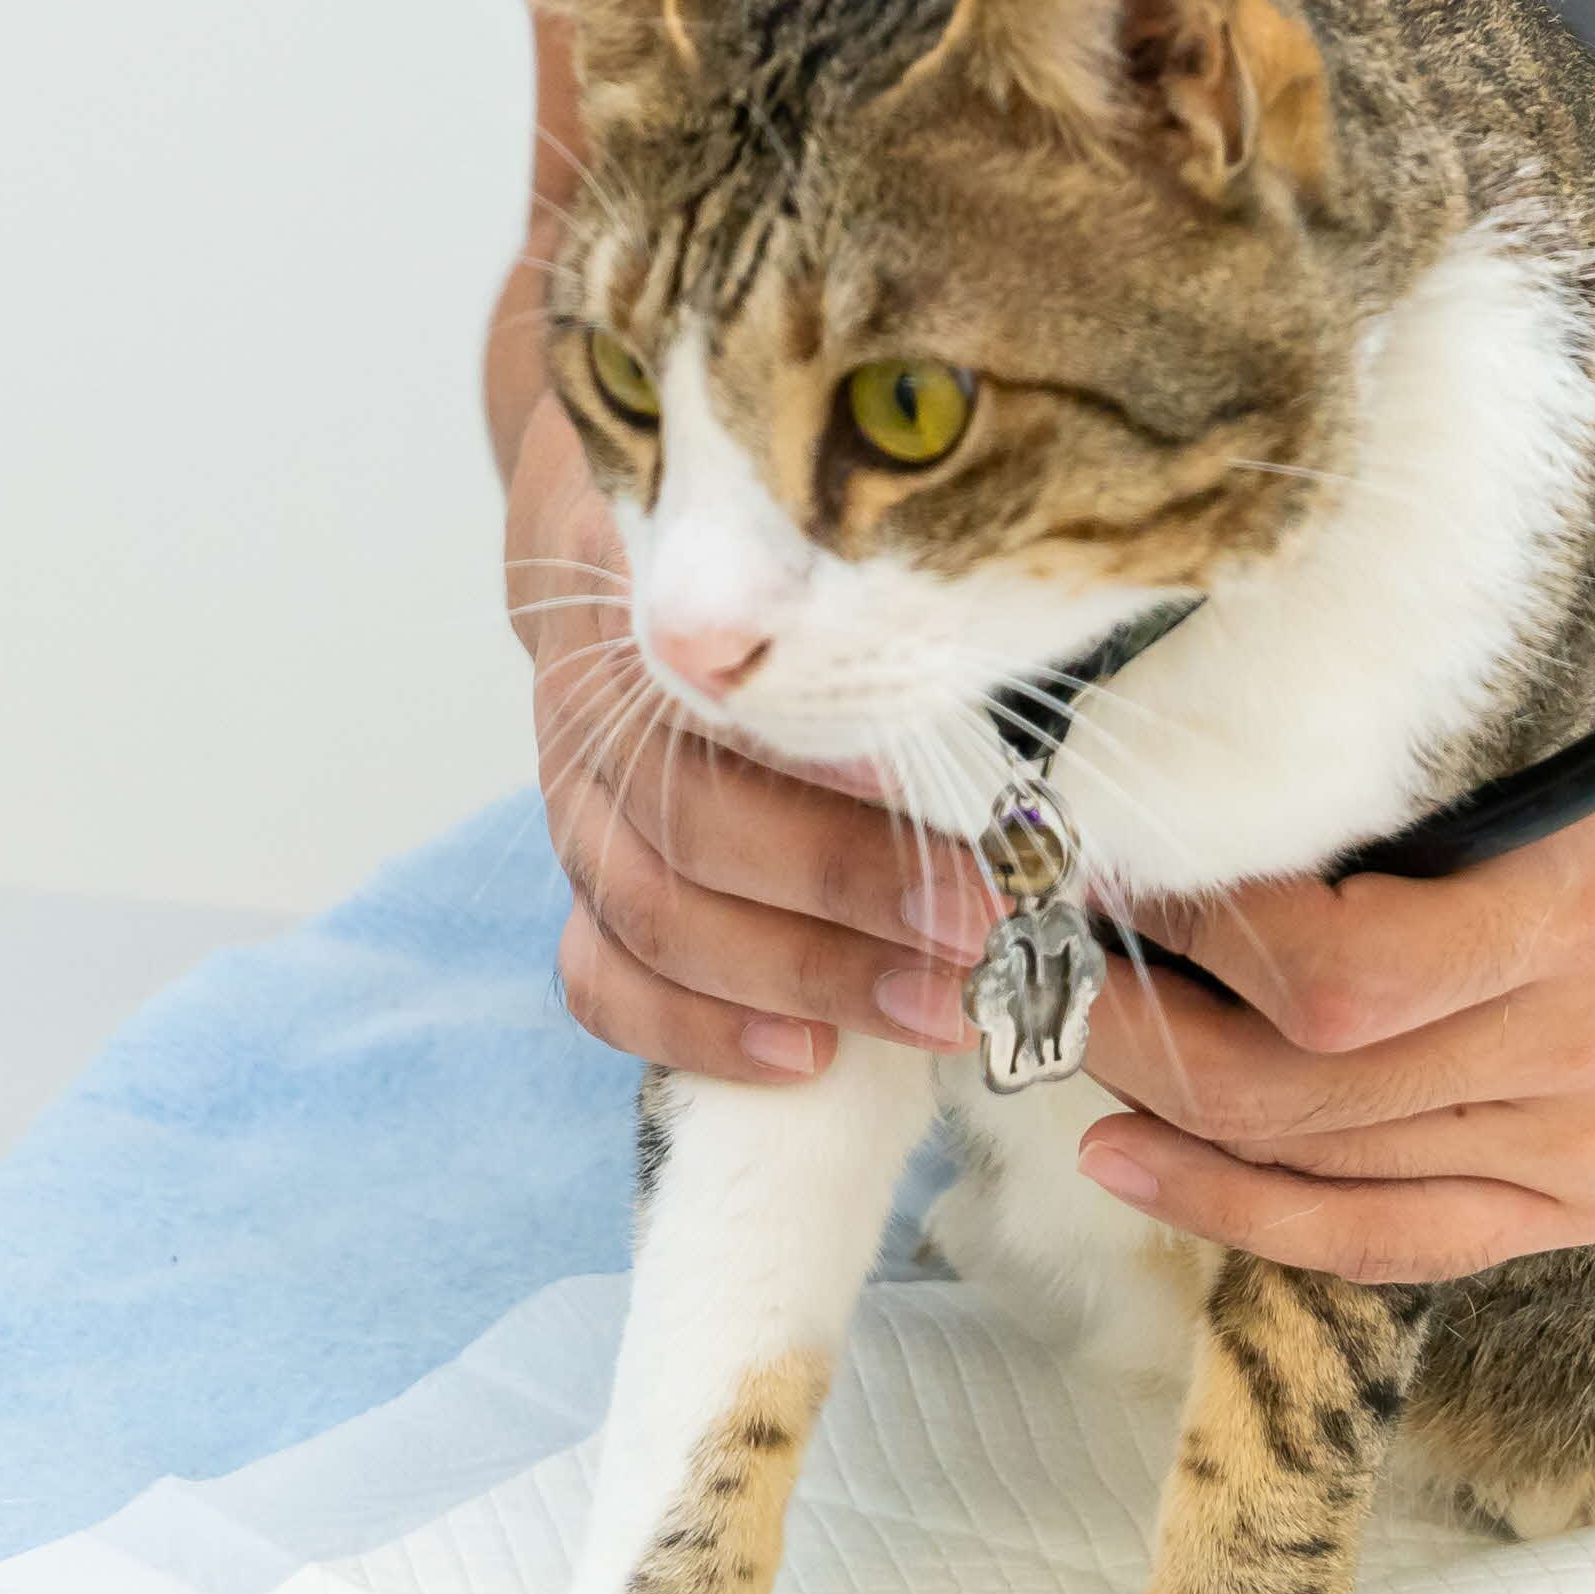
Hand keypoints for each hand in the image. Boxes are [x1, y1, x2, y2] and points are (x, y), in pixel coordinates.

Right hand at [514, 385, 992, 1081]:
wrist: (620, 546)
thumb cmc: (760, 550)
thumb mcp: (813, 536)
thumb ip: (876, 593)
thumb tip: (1020, 673)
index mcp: (655, 610)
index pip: (743, 716)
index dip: (862, 787)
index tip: (991, 838)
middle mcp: (597, 712)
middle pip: (702, 830)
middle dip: (857, 897)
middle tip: (990, 942)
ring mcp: (574, 803)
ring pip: (653, 917)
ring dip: (803, 977)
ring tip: (939, 1015)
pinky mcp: (579, 880)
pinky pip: (601, 977)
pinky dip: (693, 1028)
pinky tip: (804, 1058)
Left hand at [1073, 377, 1594, 1283]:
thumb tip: (1513, 297)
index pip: (1353, 964)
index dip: (1207, 931)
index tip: (1106, 842)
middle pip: (1315, 1085)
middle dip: (1148, 1018)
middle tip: (1022, 930)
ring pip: (1338, 1172)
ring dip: (1171, 1119)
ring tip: (1043, 1028)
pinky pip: (1406, 1240)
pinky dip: (1263, 1226)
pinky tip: (1137, 1169)